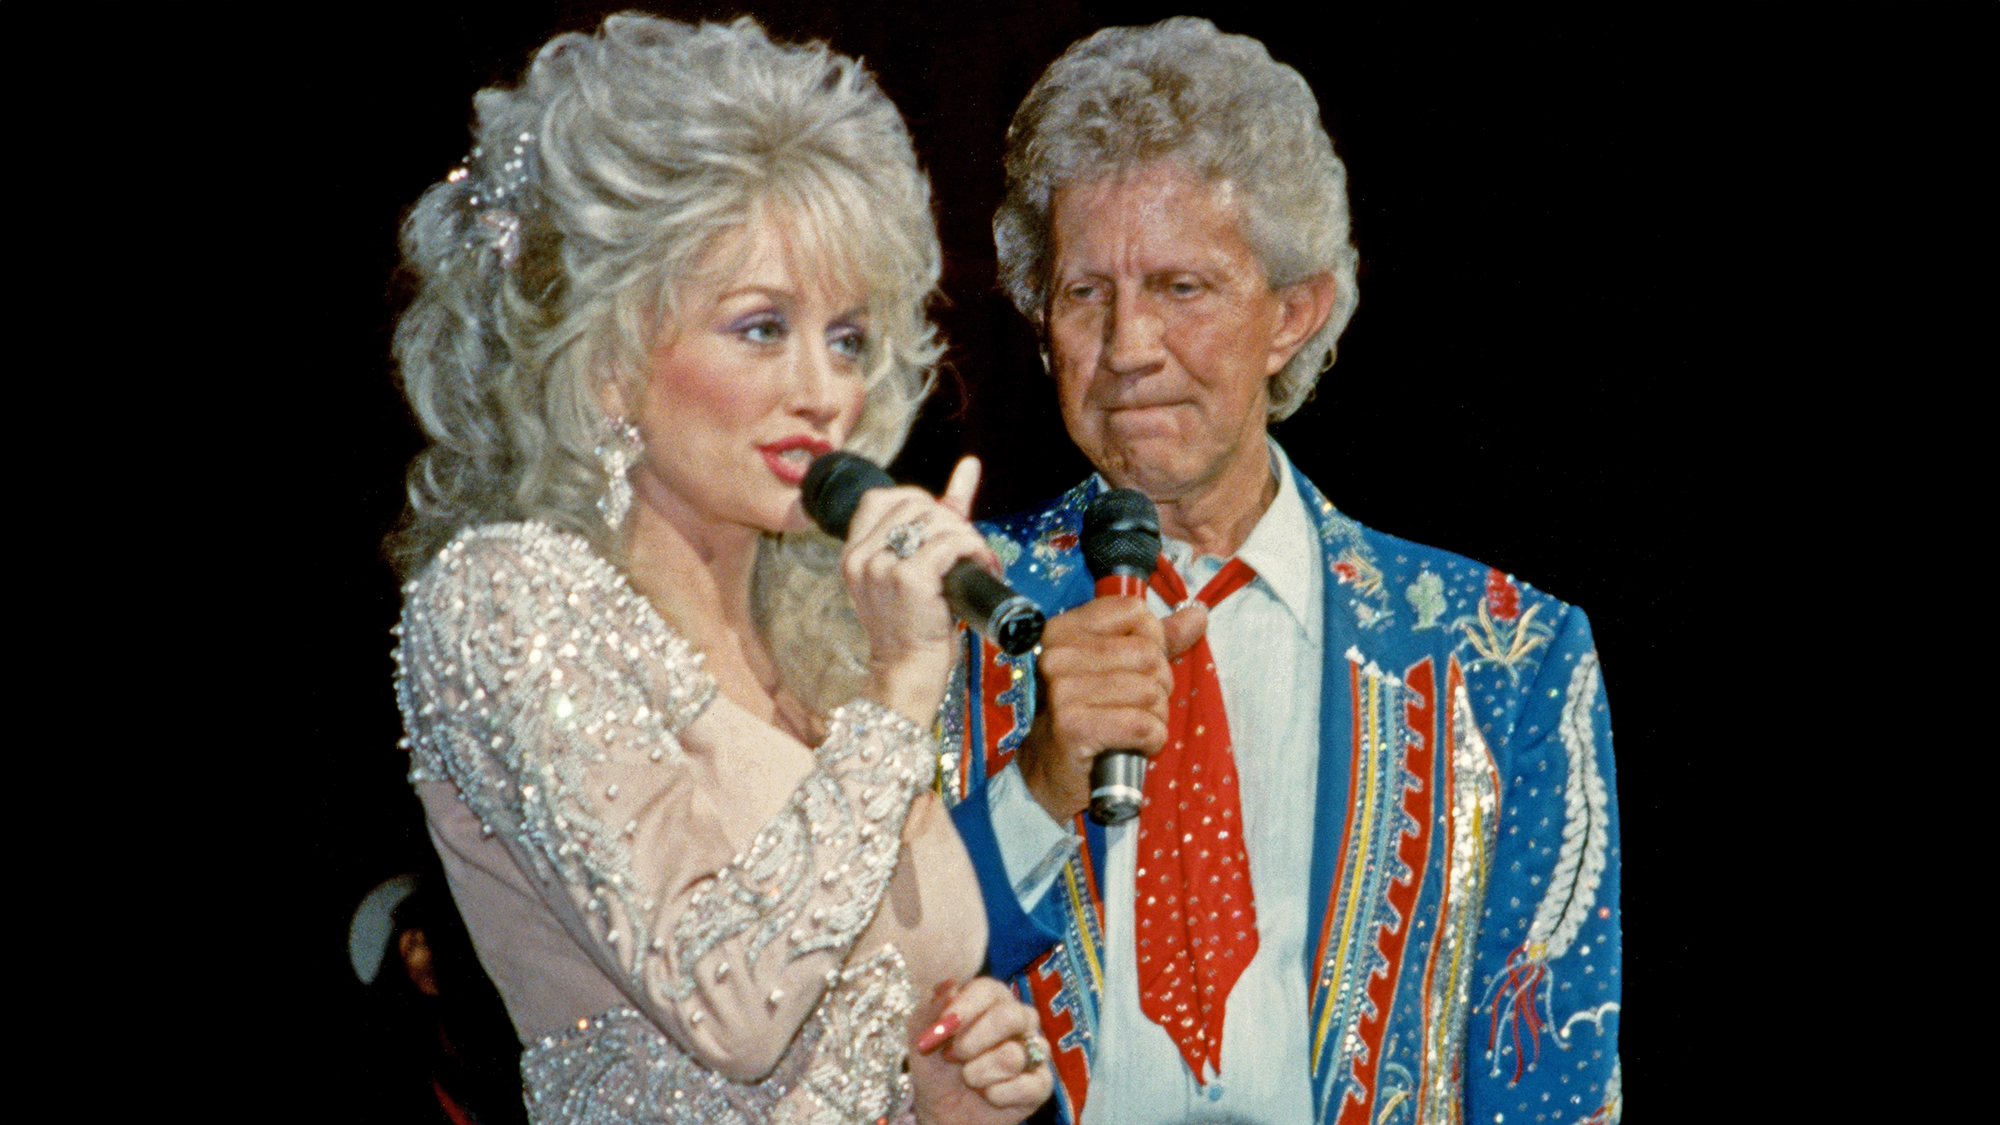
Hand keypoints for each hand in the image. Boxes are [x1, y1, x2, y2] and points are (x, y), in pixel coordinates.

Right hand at [841, 457, 997, 726]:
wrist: (907, 674)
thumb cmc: (915, 625)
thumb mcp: (915, 568)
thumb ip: (941, 516)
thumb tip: (970, 465)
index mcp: (853, 552)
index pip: (881, 497)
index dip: (919, 502)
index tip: (940, 527)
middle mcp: (861, 556)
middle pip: (914, 503)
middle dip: (950, 520)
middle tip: (968, 549)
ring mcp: (881, 567)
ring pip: (936, 521)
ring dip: (967, 537)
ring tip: (979, 562)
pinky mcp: (909, 579)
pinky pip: (950, 543)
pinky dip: (974, 550)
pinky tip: (980, 567)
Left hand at [909, 978, 1052, 1124]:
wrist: (941, 1110)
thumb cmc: (935, 1066)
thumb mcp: (921, 1036)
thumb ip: (931, 1009)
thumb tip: (950, 984)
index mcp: (992, 1000)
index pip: (989, 989)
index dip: (965, 1007)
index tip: (943, 1027)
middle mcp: (1020, 1019)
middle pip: (1010, 1017)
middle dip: (973, 1041)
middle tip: (951, 1055)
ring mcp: (1034, 1050)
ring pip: (1012, 1057)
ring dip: (978, 1073)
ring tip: (968, 1078)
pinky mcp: (1042, 1083)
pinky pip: (1028, 1086)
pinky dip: (997, 1095)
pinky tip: (988, 1096)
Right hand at [1017, 597, 1206, 822]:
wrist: (1051, 774)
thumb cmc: (1087, 717)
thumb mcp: (1115, 668)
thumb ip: (1156, 640)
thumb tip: (1198, 614)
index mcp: (1062, 631)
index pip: (1134, 612)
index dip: (1151, 642)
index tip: (1135, 669)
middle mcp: (1056, 655)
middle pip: (1148, 654)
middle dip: (1158, 686)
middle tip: (1136, 708)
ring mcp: (1062, 691)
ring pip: (1150, 691)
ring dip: (1155, 717)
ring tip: (1133, 729)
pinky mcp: (1073, 727)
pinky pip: (1143, 725)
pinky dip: (1151, 740)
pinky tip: (1134, 747)